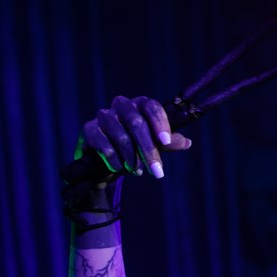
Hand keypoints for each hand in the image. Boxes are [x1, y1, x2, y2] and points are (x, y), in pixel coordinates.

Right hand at [77, 95, 191, 180]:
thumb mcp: (154, 145)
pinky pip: (103, 145)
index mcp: (141, 104)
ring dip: (132, 158)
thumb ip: (169, 142)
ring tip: (139, 172)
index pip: (152, 108)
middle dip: (149, 150)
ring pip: (121, 136)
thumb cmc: (135, 147)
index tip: (166, 143)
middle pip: (137, 124)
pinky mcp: (88, 128)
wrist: (104, 159)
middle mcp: (122, 105)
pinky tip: (120, 169)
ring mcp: (104, 115)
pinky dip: (114, 159)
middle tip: (158, 172)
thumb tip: (187, 143)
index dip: (160, 124)